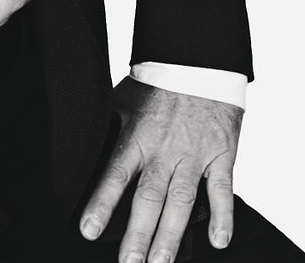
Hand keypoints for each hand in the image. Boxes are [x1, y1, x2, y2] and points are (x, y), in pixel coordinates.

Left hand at [79, 76, 242, 260]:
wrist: (198, 63)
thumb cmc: (156, 84)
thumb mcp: (122, 99)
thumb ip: (107, 128)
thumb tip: (81, 151)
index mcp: (137, 136)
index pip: (115, 173)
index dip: (102, 203)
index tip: (89, 231)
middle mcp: (164, 149)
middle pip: (149, 197)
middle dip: (138, 233)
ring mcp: (193, 154)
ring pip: (182, 200)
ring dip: (171, 235)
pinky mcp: (221, 155)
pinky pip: (222, 189)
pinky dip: (223, 215)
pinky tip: (219, 241)